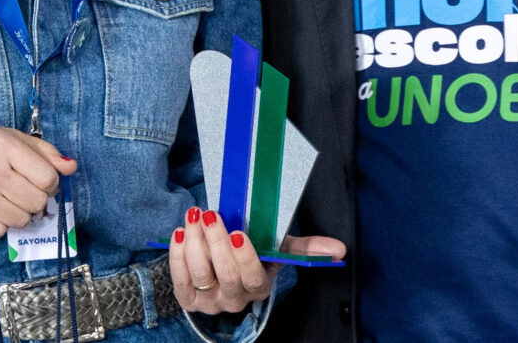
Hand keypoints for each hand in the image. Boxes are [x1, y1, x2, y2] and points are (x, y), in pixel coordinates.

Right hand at [0, 126, 76, 238]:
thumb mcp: (9, 137)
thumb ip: (43, 152)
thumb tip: (70, 167)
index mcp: (4, 146)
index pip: (48, 178)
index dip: (50, 183)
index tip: (39, 181)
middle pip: (37, 202)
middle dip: (36, 200)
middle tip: (24, 192)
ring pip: (20, 220)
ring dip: (20, 214)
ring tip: (8, 201)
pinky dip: (0, 225)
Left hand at [169, 210, 347, 314]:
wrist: (220, 262)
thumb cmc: (252, 250)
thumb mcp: (276, 248)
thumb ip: (305, 248)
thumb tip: (339, 249)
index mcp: (260, 287)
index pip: (253, 277)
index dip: (244, 256)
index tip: (237, 231)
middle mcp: (235, 299)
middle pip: (226, 274)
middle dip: (216, 242)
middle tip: (211, 214)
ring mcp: (210, 301)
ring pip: (200, 273)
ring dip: (195, 242)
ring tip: (195, 216)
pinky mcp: (188, 297)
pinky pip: (179, 277)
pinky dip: (178, 253)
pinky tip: (181, 231)